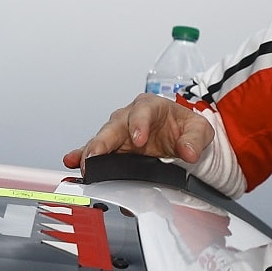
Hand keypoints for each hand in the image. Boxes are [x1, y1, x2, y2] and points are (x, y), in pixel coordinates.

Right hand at [62, 93, 213, 169]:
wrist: (181, 138)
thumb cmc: (185, 128)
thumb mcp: (199, 130)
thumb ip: (195, 139)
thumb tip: (189, 151)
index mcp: (151, 106)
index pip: (142, 112)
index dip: (138, 125)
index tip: (138, 141)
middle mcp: (130, 117)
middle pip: (114, 126)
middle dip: (104, 141)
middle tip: (97, 156)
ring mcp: (119, 133)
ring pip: (101, 140)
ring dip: (91, 152)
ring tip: (83, 164)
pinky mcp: (113, 148)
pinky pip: (95, 151)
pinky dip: (82, 155)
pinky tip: (72, 161)